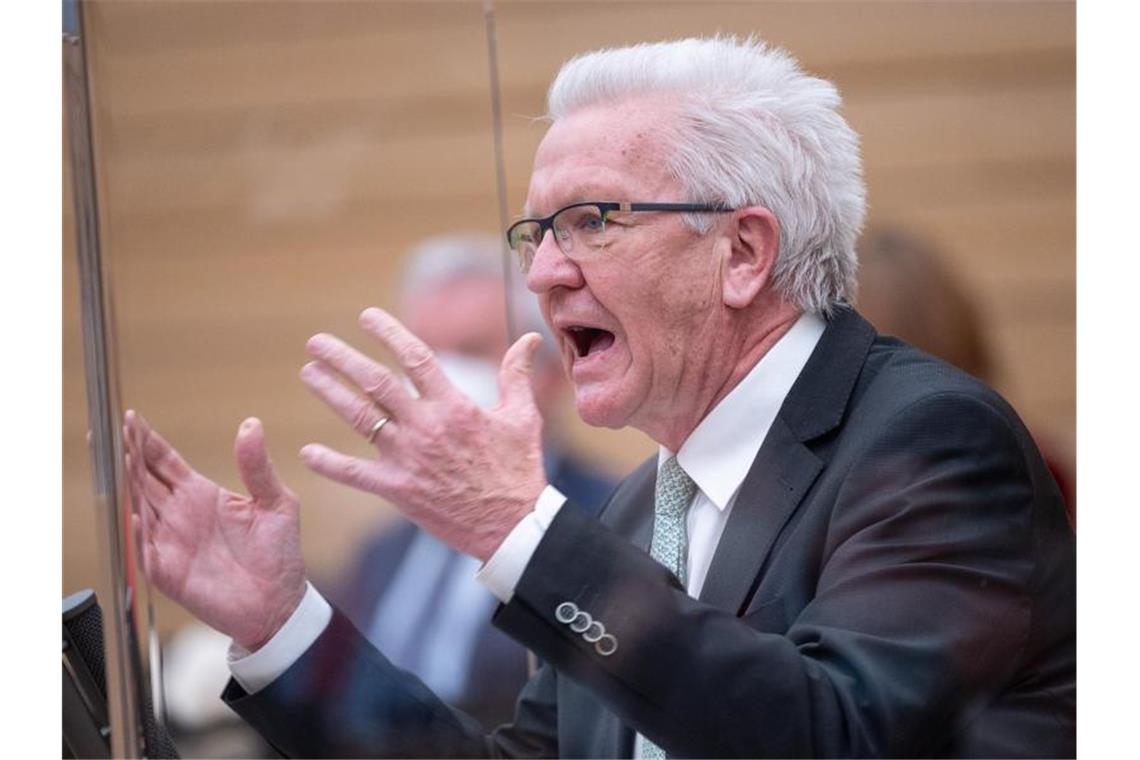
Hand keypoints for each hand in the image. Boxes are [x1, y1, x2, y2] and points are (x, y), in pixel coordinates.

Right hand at [124, 411, 306, 650]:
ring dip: (127, 487)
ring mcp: (171, 542)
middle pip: (143, 479)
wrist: (279, 603)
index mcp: (202, 495)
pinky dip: (138, 534)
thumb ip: (258, 467)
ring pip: (138, 507)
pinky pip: (146, 550)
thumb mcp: (277, 503)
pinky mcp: (169, 571)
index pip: (165, 462)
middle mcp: (180, 515)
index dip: (147, 441)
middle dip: (126, 456)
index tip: (131, 419)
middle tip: (111, 431)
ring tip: (118, 462)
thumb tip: (251, 425)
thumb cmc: (279, 554)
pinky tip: (134, 515)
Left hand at [298, 307, 547, 560]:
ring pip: (361, 418)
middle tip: (317, 342)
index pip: (414, 358)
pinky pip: (356, 474)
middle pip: (377, 383)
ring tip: (309, 373)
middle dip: (343, 358)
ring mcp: (408, 458)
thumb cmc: (519, 470)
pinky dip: (330, 464)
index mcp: (454, 406)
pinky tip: (306, 453)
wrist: (513, 526)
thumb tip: (530, 338)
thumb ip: (517, 374)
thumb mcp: (523, 417)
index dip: (388, 333)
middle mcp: (426, 427)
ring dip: (331, 393)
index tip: (366, 316)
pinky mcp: (398, 489)